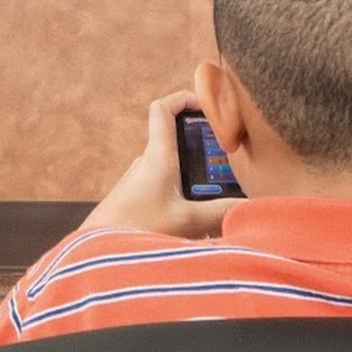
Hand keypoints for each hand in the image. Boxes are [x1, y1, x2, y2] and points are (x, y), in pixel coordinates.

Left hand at [79, 91, 232, 239]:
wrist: (100, 254)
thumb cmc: (137, 229)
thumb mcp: (187, 222)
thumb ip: (221, 212)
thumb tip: (252, 205)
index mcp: (157, 156)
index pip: (163, 109)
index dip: (184, 98)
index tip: (209, 104)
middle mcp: (147, 163)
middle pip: (177, 140)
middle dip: (204, 146)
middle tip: (231, 160)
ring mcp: (141, 182)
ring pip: (175, 168)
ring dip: (197, 176)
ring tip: (224, 196)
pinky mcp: (138, 201)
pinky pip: (168, 190)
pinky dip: (187, 197)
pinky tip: (202, 224)